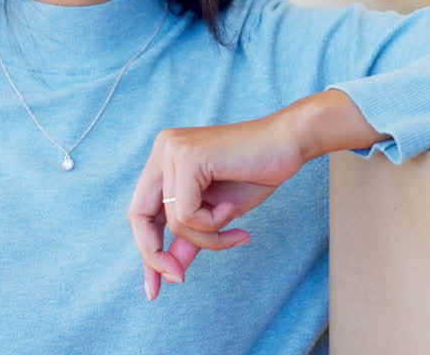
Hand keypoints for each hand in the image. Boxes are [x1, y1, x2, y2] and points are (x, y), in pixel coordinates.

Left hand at [128, 89, 380, 299]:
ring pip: (173, 220)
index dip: (147, 248)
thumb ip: (191, 236)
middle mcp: (162, 150)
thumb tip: (170, 274)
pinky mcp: (187, 157)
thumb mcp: (216, 213)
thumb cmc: (257, 174)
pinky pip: (187, 214)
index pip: (141, 210)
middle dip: (154, 254)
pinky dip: (213, 223)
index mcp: (165, 159)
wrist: (290, 144)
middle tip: (178, 279)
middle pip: (140, 215)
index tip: (156, 286)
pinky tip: (232, 208)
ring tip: (234, 227)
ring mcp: (172, 150)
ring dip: (207, 236)